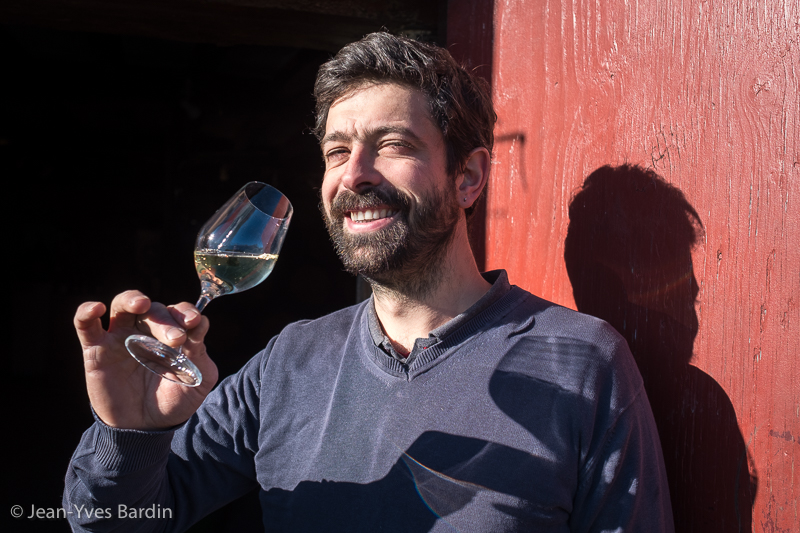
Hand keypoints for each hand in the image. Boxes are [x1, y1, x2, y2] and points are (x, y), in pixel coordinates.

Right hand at [74, 291, 218, 430]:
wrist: (146, 429)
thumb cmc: (174, 401)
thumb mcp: (196, 380)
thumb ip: (199, 352)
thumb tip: (202, 322)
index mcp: (174, 334)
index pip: (180, 312)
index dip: (186, 313)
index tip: (194, 322)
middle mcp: (147, 330)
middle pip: (155, 310)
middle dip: (166, 321)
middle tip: (176, 339)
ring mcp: (121, 337)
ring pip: (122, 305)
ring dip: (132, 299)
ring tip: (142, 304)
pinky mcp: (96, 350)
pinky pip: (86, 325)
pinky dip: (87, 312)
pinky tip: (97, 308)